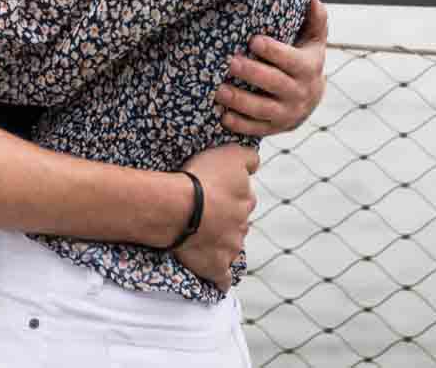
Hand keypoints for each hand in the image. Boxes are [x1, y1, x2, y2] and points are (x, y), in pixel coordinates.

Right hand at [170, 143, 257, 290]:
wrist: (180, 209)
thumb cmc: (201, 179)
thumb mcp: (230, 154)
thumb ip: (249, 157)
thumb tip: (255, 164)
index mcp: (246, 199)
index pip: (245, 197)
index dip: (230, 193)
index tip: (216, 191)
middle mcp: (242, 225)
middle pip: (237, 222)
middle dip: (226, 219)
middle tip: (206, 213)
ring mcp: (230, 248)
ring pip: (231, 247)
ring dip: (221, 243)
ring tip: (201, 238)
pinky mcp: (216, 267)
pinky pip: (222, 277)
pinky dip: (220, 280)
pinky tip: (219, 281)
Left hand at [215, 0, 328, 134]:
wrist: (310, 98)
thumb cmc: (304, 58)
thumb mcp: (313, 40)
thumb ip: (315, 20)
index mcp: (308, 69)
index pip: (292, 60)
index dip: (274, 51)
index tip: (253, 40)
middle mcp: (300, 93)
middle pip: (275, 84)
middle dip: (252, 74)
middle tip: (230, 62)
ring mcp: (287, 113)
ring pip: (263, 109)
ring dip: (240, 101)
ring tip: (219, 90)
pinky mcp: (274, 128)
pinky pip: (256, 128)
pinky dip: (239, 124)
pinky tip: (222, 115)